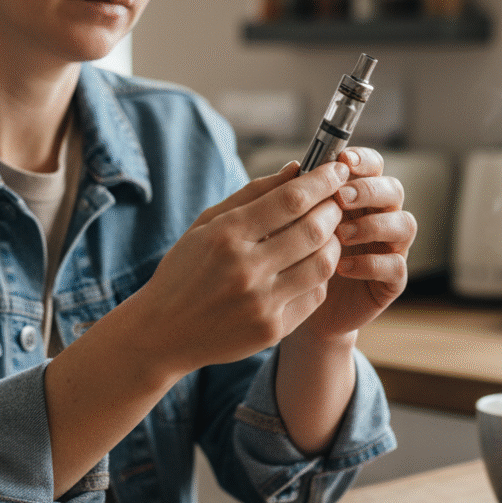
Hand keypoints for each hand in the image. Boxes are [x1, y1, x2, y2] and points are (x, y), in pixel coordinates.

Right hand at [126, 159, 351, 377]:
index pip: (291, 200)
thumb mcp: (207, 224)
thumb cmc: (186, 270)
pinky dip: (320, 275)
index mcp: (226, 235)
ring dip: (334, 242)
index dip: (322, 180)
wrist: (163, 332)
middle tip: (337, 201)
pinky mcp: (272, 330)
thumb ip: (252, 194)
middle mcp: (245, 269)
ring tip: (328, 232)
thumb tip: (297, 169)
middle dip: (334, 208)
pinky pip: (314, 295)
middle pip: (313, 230)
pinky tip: (311, 265)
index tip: (337, 169)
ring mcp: (261, 303)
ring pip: (323, 264)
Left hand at [296, 147, 416, 342]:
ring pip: (404, 225)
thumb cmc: (296, 257)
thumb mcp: (291, 225)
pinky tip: (342, 267)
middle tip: (341, 198)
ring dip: (374, 225)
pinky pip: (396, 266)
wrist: (299, 305)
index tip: (343, 160)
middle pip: (394, 190)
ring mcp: (390, 248)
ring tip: (341, 235)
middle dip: (369, 190)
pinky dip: (371, 264)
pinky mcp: (391, 281)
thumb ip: (297, 198)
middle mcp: (380, 217)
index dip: (364, 160)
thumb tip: (294, 167)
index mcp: (359, 197)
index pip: (374, 167)